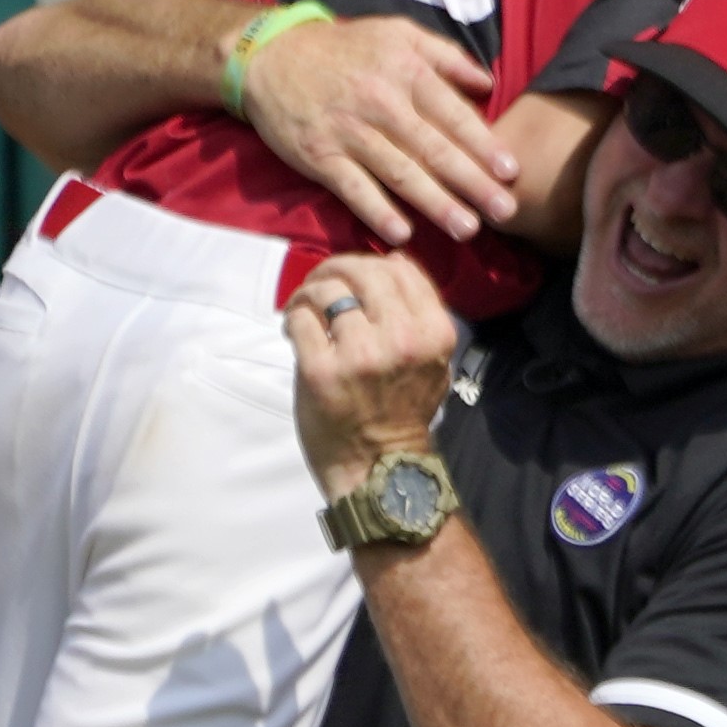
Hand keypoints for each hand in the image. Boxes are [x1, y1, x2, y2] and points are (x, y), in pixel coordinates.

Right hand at [234, 8, 525, 244]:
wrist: (269, 55)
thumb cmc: (345, 48)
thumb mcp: (397, 33)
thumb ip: (446, 55)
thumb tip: (488, 83)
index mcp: (404, 72)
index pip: (452, 114)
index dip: (484, 144)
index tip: (512, 172)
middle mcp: (379, 103)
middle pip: (433, 149)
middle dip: (472, 183)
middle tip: (505, 211)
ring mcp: (347, 132)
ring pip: (399, 172)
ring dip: (435, 203)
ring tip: (468, 229)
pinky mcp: (319, 155)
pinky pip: (352, 187)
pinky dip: (375, 210)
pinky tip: (402, 234)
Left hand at [281, 252, 462, 492]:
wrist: (380, 465)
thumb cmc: (404, 411)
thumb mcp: (433, 362)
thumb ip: (419, 314)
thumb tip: (392, 261)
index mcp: (434, 334)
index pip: (402, 270)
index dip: (372, 263)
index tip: (354, 278)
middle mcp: (402, 340)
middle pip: (363, 272)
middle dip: (335, 269)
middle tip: (321, 284)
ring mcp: (360, 355)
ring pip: (327, 291)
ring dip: (309, 293)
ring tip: (304, 307)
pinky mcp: (320, 370)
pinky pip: (300, 318)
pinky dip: (293, 317)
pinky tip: (295, 329)